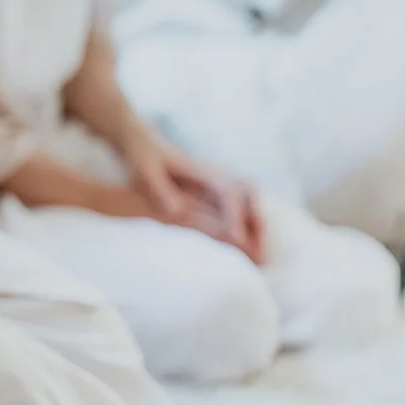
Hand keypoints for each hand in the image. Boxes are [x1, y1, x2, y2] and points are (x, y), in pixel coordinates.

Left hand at [121, 137, 265, 264]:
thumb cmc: (144, 157)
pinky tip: (247, 252)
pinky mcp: (216, 193)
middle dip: (256, 224)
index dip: (234, 216)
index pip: (229, 192)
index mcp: (203, 171)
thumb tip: (177, 211)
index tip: (236, 240)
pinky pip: (238, 210)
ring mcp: (219, 184)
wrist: (145, 144)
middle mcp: (217, 176)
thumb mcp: (144, 171)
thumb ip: (159, 189)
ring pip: (249, 203)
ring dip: (256, 229)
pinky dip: (247, 228)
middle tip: (260, 255)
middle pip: (249, 196)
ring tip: (260, 260)